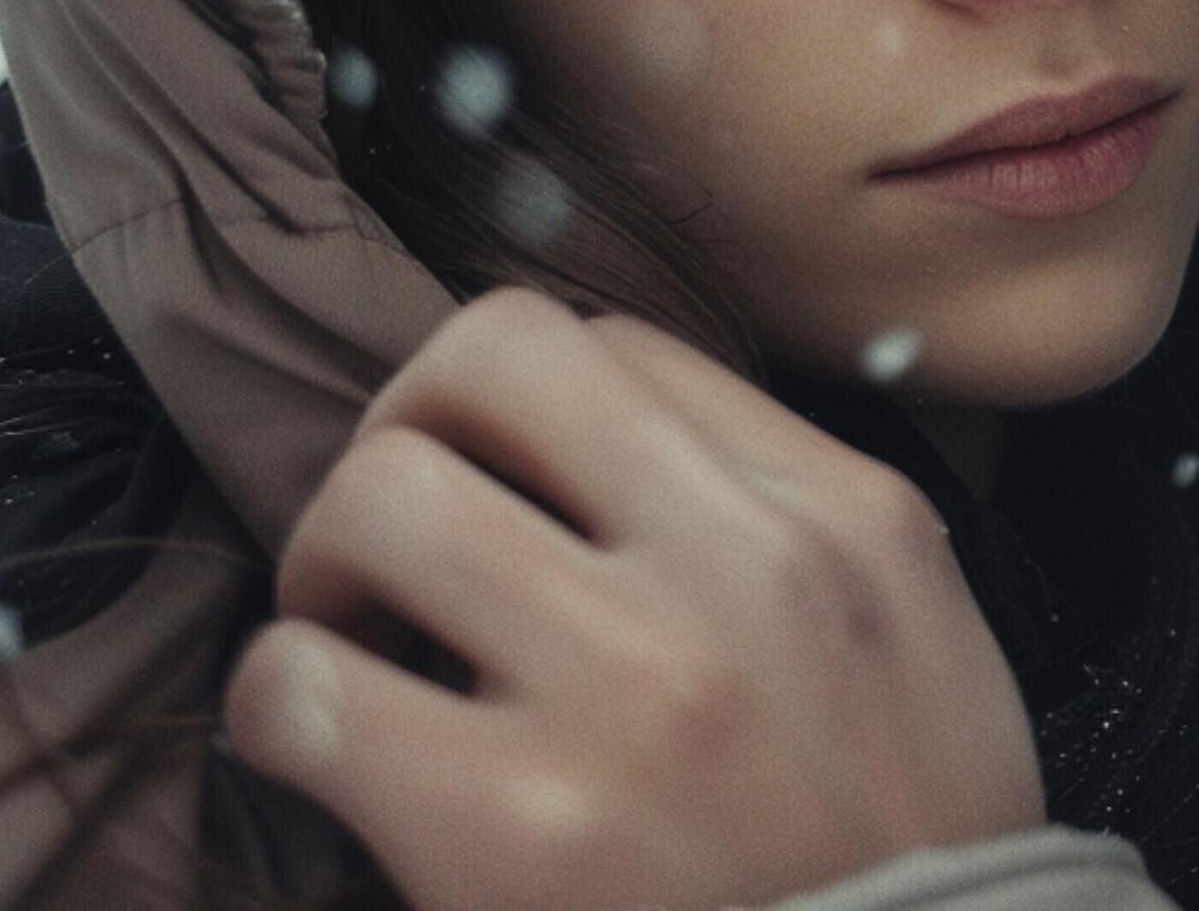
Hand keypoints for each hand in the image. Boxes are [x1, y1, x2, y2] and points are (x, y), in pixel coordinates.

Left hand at [223, 289, 1041, 909]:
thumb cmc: (903, 850)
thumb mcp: (921, 642)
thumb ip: (797, 534)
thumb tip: (615, 465)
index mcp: (844, 518)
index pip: (619, 349)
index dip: (523, 418)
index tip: (508, 499)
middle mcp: (743, 570)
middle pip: (488, 359)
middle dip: (405, 433)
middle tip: (398, 543)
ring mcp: (630, 689)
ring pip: (378, 495)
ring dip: (327, 567)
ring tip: (354, 646)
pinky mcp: (514, 828)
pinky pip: (300, 685)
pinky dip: (277, 708)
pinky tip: (321, 754)